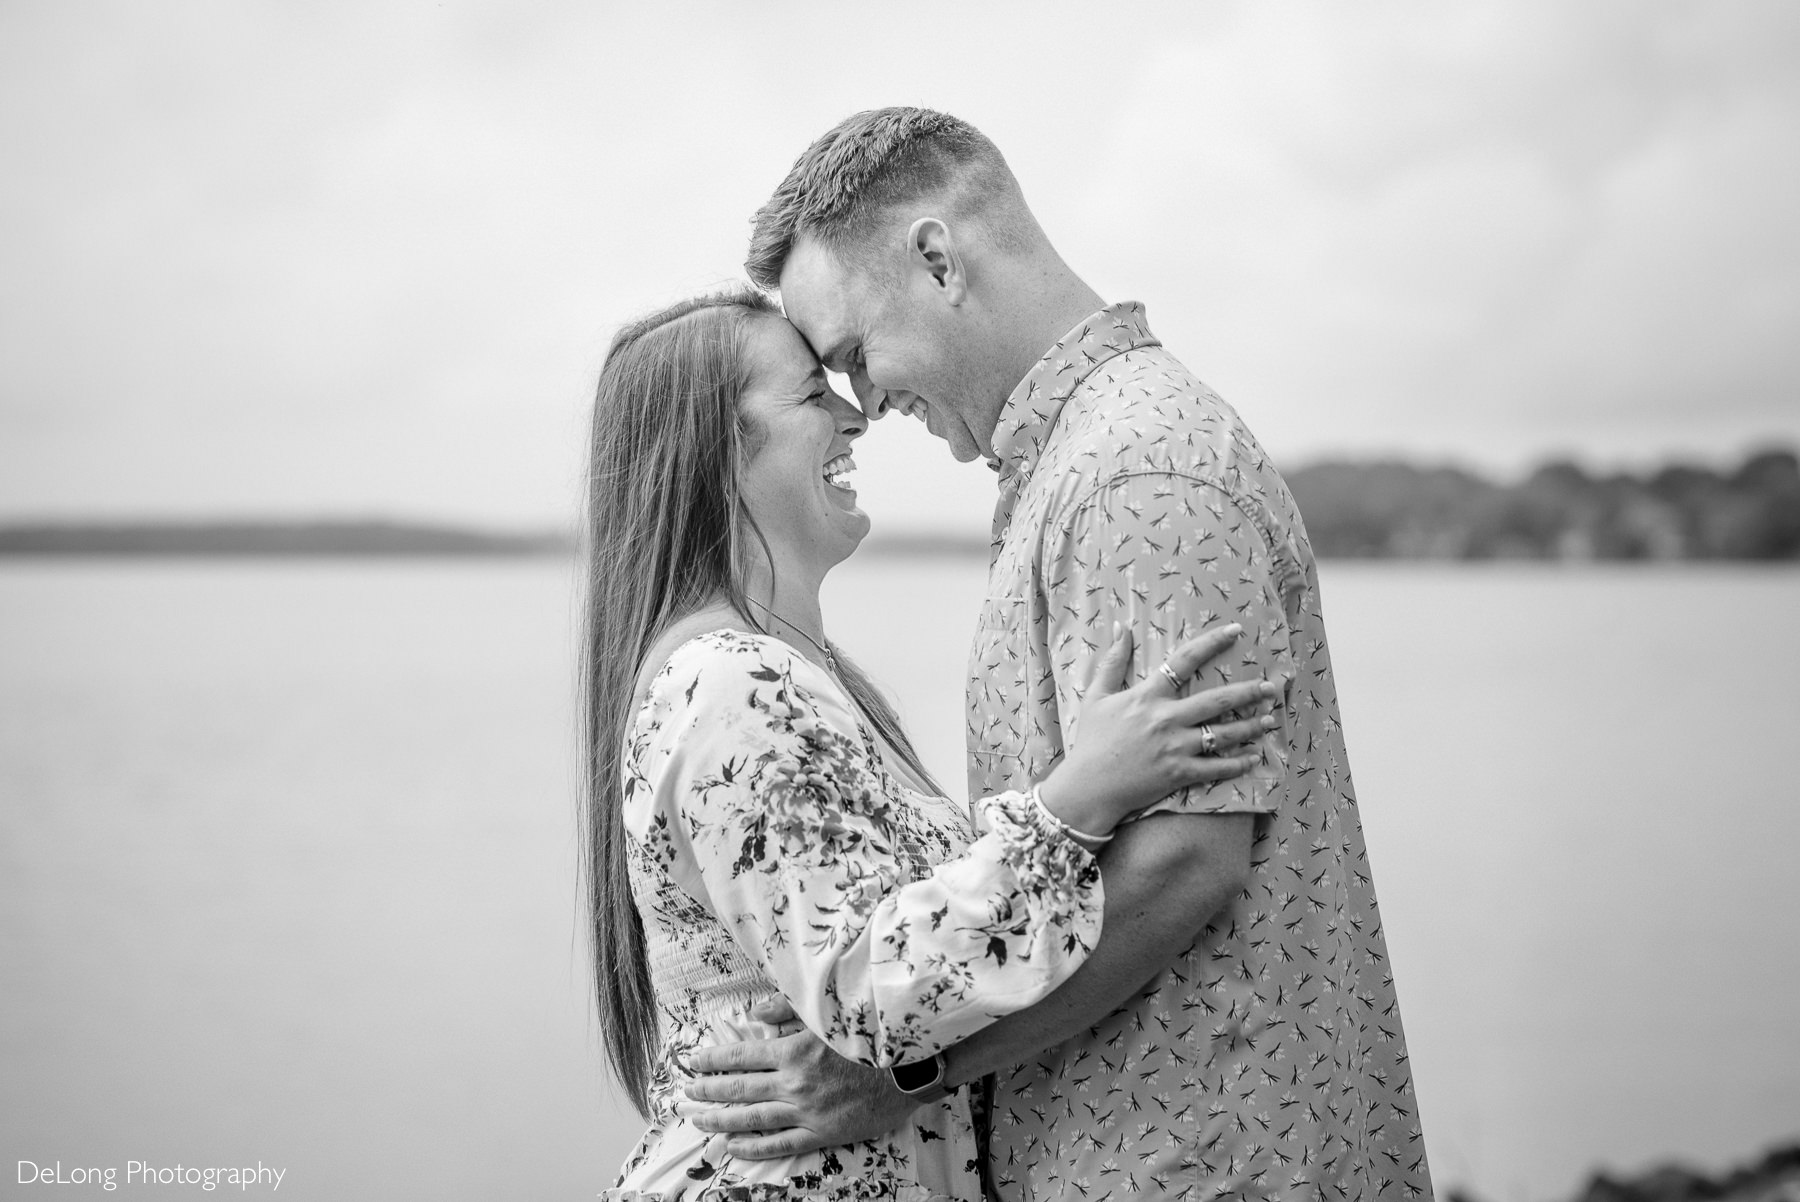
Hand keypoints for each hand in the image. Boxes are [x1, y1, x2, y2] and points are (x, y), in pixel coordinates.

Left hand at [679, 996, 919, 1158]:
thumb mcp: (829, 1012)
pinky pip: (779, 1144)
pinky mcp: (822, 1133)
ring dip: (720, 1119)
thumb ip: (790, 1007)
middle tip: (685, 1093)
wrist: (909, 1068)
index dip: (713, 1060)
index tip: (692, 1062)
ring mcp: (807, 1112)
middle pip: (739, 1089)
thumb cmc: (871, 1036)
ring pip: (752, 1119)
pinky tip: (732, 1146)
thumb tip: (757, 1011)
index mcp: (794, 1050)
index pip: (741, 1055)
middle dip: (707, 1091)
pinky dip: (752, 1147)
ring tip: (697, 1119)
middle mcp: (795, 1083)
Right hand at [1040, 623, 1275, 836]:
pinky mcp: (1179, 774)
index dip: (1212, 643)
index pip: (1185, 660)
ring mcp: (1175, 748)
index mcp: (1147, 696)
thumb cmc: (1090, 741)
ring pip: (1223, 734)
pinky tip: (1255, 758)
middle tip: (1272, 686)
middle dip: (1249, 691)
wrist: (1088, 787)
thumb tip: (1122, 627)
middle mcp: (1166, 719)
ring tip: (1271, 720)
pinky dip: (1238, 763)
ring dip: (1251, 726)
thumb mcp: (1096, 696)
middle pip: (1217, 700)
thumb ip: (1113, 661)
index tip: (1235, 631)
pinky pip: (1216, 768)